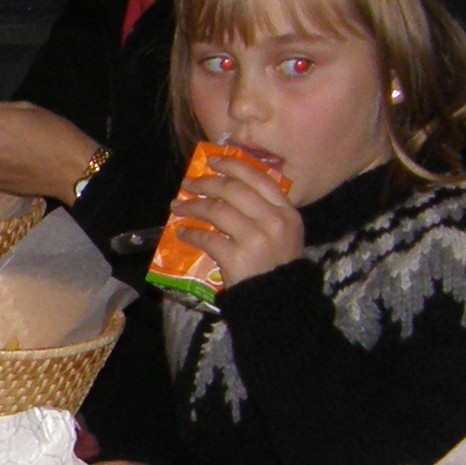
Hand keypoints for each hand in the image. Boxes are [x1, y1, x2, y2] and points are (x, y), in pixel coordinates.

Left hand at [166, 153, 302, 289]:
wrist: (279, 302)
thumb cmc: (278, 267)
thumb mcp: (284, 234)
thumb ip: (265, 211)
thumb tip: (227, 189)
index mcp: (287, 212)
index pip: (258, 178)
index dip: (233, 166)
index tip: (213, 162)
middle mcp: (273, 221)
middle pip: (233, 190)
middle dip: (206, 183)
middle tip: (189, 183)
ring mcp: (256, 239)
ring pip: (217, 211)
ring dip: (193, 206)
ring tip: (178, 206)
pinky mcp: (237, 258)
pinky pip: (207, 238)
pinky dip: (191, 234)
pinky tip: (182, 233)